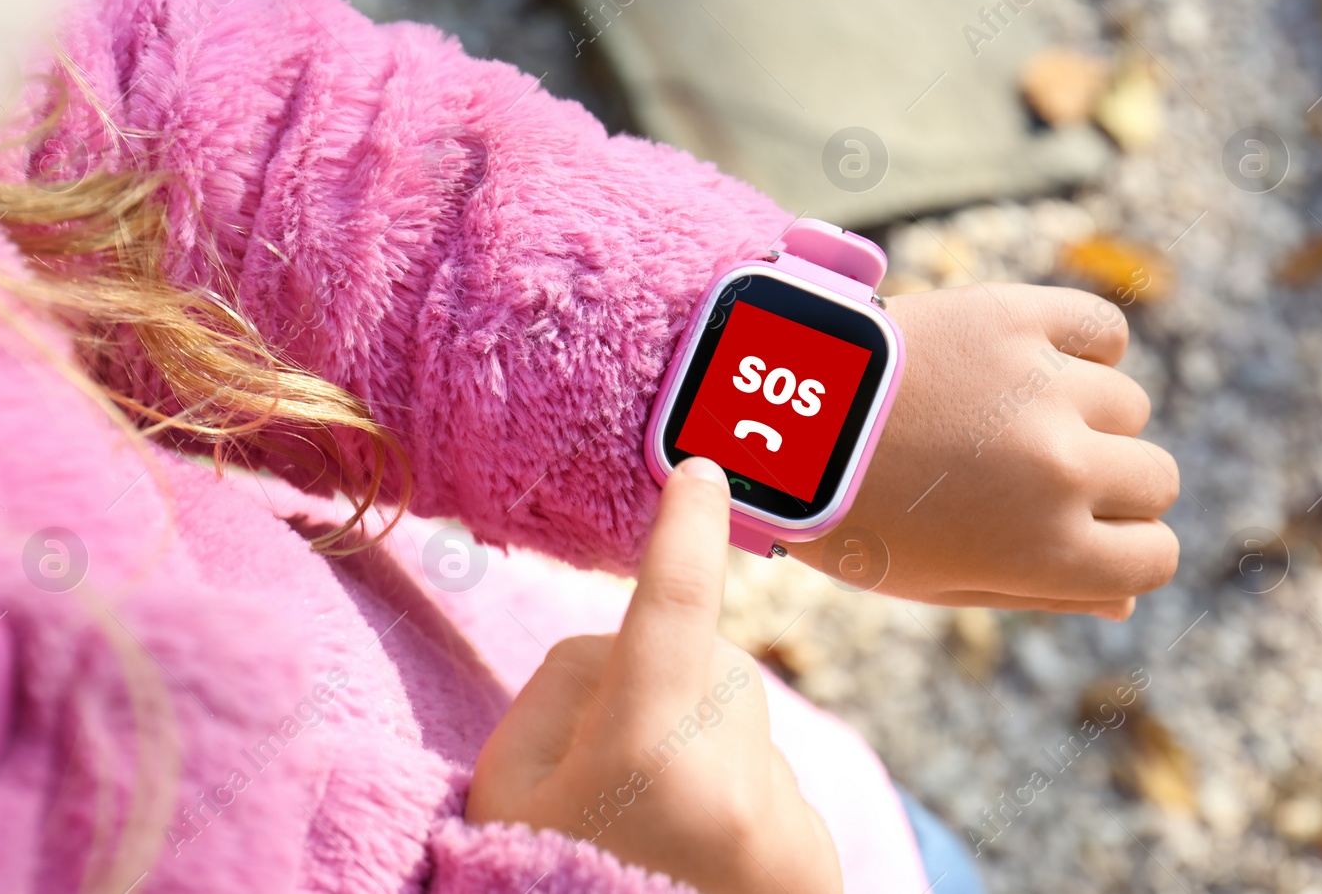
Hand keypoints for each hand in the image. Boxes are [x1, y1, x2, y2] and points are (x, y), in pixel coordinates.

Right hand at [467, 456, 841, 893]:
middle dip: (656, 685)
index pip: (675, 603)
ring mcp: (784, 820)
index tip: (704, 468)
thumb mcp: (505, 793)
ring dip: (696, 745)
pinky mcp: (816, 855)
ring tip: (650, 836)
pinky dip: (730, 796)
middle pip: (701, 661)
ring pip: (736, 719)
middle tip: (604, 776)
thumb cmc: (543, 887)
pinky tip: (695, 859)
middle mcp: (733, 779)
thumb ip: (562, 692)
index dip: (685, 530)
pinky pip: (766, 776)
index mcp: (646, 753)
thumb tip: (630, 647)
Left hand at [789, 284, 1178, 619]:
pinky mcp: (1018, 317)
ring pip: (1128, 405)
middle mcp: (1063, 470)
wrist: (776, 420)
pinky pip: (1102, 328)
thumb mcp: (941, 582)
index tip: (1088, 530)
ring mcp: (1045, 389)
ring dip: (1085, 411)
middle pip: (1156, 479)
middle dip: (1110, 482)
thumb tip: (1123, 598)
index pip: (1158, 556)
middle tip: (1038, 470)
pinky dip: (1080, 343)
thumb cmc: (852, 514)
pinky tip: (1029, 359)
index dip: (1124, 547)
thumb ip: (1041, 592)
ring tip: (1007, 413)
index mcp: (1049, 550)